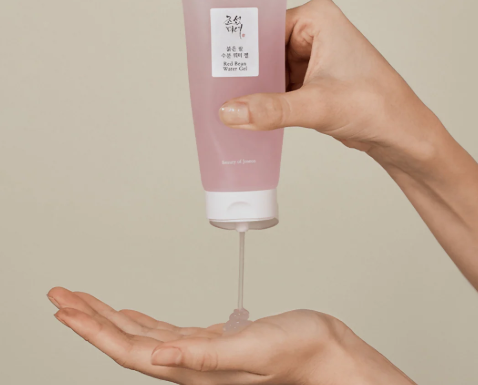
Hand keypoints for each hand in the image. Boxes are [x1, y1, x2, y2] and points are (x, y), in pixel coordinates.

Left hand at [48, 287, 414, 384]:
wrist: (322, 349)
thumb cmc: (295, 350)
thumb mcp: (251, 350)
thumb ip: (204, 355)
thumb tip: (159, 355)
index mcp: (191, 368)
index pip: (127, 349)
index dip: (92, 329)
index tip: (65, 307)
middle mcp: (187, 364)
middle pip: (125, 341)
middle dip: (90, 318)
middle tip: (62, 295)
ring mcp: (196, 353)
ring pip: (140, 334)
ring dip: (109, 317)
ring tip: (85, 302)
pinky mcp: (209, 342)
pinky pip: (163, 330)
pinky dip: (140, 320)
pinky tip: (131, 314)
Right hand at [219, 0, 444, 170]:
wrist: (399, 134)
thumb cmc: (377, 106)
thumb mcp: (317, 105)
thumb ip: (271, 109)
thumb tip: (230, 112)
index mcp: (317, 18)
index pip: (264, 25)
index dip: (239, 45)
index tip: (214, 62)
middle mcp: (314, 32)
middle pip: (263, 47)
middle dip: (245, 70)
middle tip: (216, 86)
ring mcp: (311, 56)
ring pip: (269, 68)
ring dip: (253, 87)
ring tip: (227, 100)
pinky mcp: (311, 78)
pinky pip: (278, 84)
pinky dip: (265, 98)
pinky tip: (248, 110)